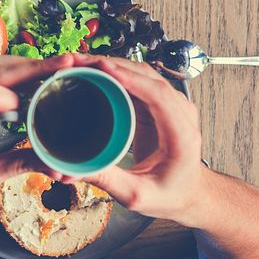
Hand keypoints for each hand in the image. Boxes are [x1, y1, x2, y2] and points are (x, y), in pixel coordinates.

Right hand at [69, 55, 206, 224]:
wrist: (189, 192)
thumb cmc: (170, 194)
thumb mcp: (136, 195)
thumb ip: (106, 180)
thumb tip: (69, 170)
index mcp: (181, 134)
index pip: (158, 95)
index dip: (130, 78)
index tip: (104, 68)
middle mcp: (180, 113)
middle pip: (147, 76)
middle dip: (112, 65)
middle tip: (78, 63)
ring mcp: (171, 105)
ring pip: (141, 73)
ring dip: (111, 64)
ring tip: (80, 63)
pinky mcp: (158, 104)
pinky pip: (137, 80)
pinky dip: (115, 72)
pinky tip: (93, 72)